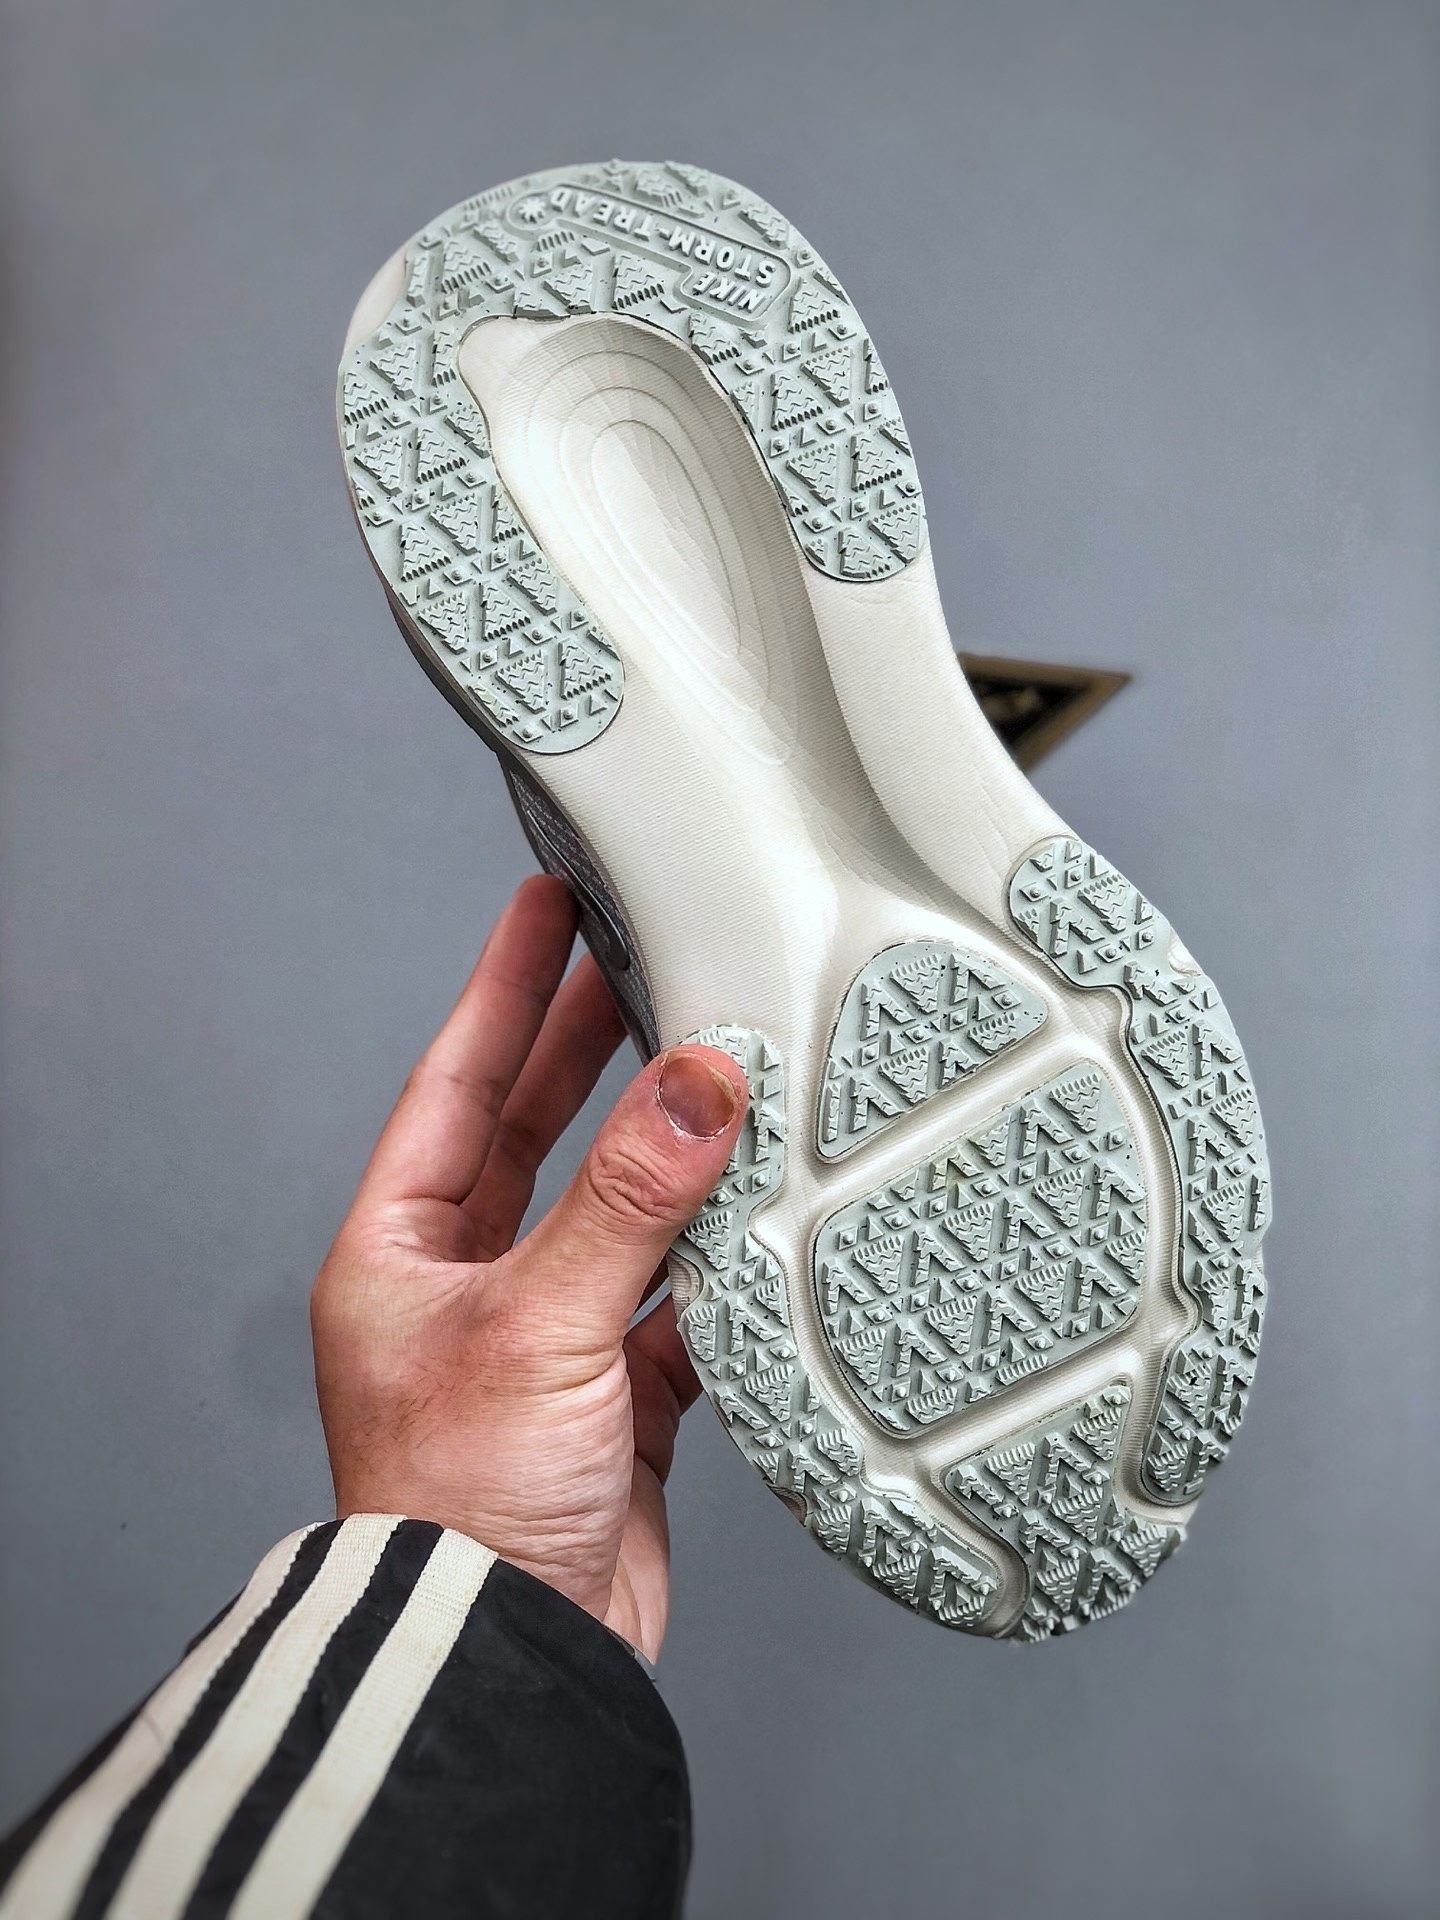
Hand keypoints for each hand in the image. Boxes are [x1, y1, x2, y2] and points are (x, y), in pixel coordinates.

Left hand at [311, 876, 747, 1661]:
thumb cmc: (459, 1507)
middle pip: (535, 1134)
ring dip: (665, 1153)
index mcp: (399, 1254)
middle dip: (586, 1047)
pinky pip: (671, 1303)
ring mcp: (542, 1343)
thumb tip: (696, 1084)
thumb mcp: (538, 1327)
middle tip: (640, 957)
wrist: (506, 1661)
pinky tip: (758, 1217)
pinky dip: (715, 1265)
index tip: (544, 905)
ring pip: (613, 1214)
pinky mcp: (610, 1402)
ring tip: (721, 1068)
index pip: (456, 1084)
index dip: (504, 988)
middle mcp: (464, 1289)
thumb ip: (626, 1201)